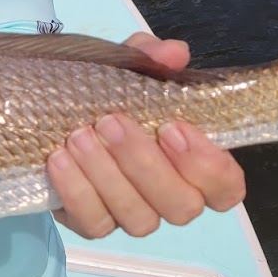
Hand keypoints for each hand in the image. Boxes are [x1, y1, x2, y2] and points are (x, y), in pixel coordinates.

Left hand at [47, 31, 245, 238]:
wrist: (50, 110)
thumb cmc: (106, 93)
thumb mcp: (125, 68)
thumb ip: (152, 58)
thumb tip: (173, 53)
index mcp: (192, 164)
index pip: (226, 187)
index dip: (209, 166)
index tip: (173, 127)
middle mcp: (169, 197)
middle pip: (182, 206)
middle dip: (146, 164)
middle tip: (112, 122)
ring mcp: (132, 215)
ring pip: (139, 220)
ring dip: (107, 175)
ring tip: (80, 136)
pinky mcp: (93, 223)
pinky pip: (94, 224)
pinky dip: (77, 191)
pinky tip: (59, 159)